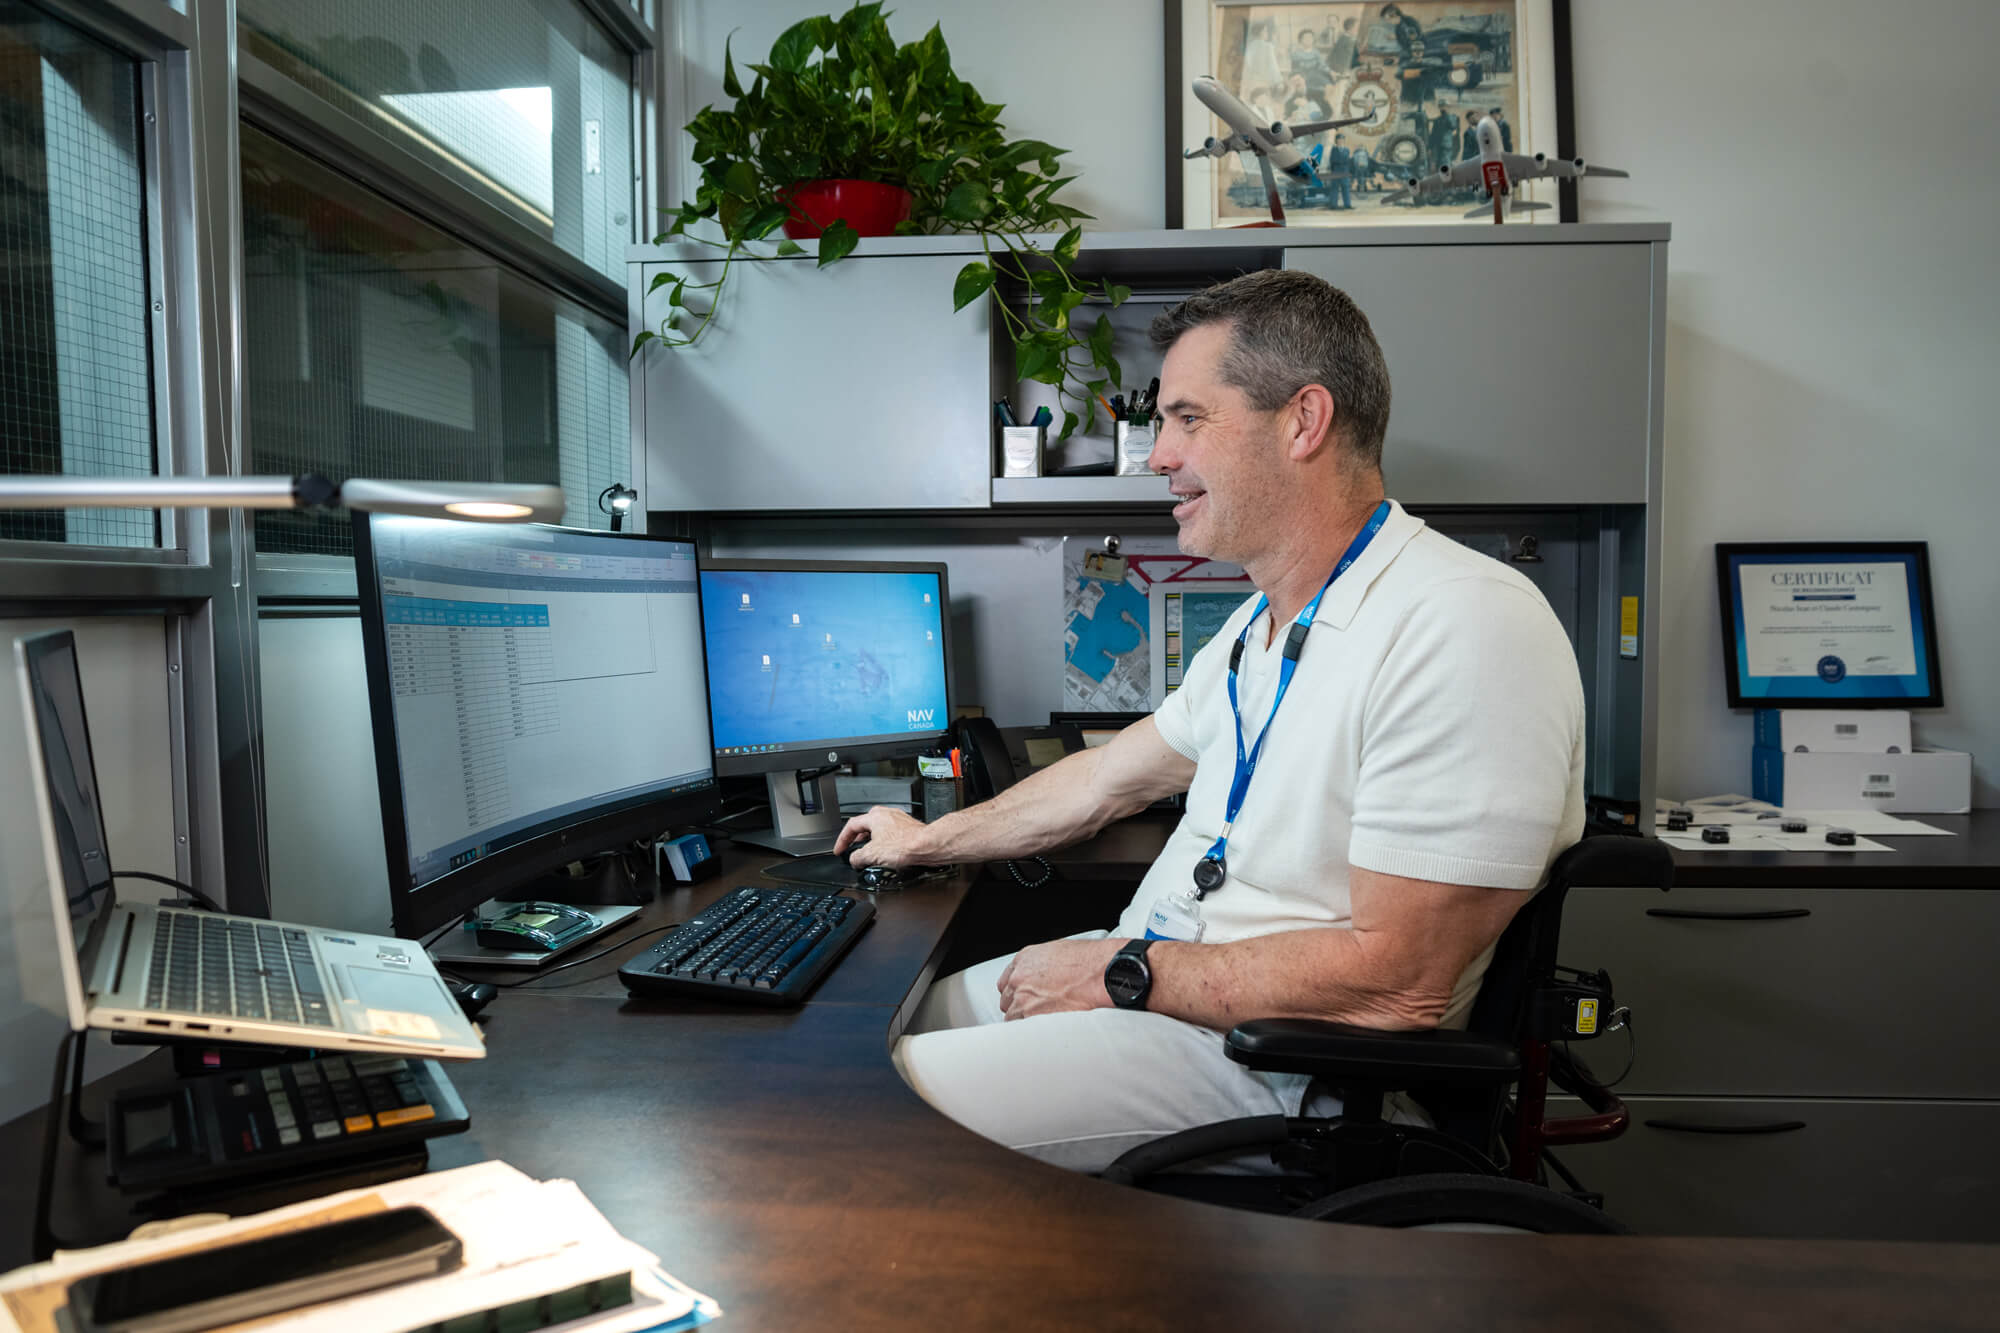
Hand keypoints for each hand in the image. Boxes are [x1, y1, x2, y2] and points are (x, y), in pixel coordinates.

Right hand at [833, 806, 929, 868]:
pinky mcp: (909, 828)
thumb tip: (855, 860)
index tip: (840, 849)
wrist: (928, 846)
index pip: (851, 826)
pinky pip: (892, 835)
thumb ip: (857, 857)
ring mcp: (899, 820)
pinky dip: (886, 844)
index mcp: (874, 816)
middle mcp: (887, 814)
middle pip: (865, 826)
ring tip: (871, 854)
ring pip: (880, 830)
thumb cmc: (906, 845)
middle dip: (858, 839)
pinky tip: (888, 855)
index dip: (842, 840)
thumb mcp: (872, 855)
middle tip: (854, 849)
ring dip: (873, 842)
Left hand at [997, 937, 1129, 1020]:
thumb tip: (1046, 976)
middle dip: (1019, 1005)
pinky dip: (1032, 1033)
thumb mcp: (1060, 952)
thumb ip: (1044, 966)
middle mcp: (1019, 979)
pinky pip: (1023, 1031)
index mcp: (1025, 960)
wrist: (1101, 974)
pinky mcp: (1032, 1018)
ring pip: (1013, 1017)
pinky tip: (1045, 1031)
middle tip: (1037, 1010)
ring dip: (1025, 1021)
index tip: (1023, 997)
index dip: (1016, 991)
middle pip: (1007, 999)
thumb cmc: (1090, 962)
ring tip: (1045, 1022)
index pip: (1007, 981)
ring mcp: (1024, 999)